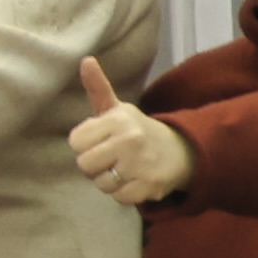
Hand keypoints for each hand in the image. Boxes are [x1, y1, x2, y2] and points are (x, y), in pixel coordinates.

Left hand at [64, 58, 191, 209]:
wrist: (182, 151)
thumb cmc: (136, 130)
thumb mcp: (117, 109)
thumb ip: (97, 88)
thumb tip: (85, 60)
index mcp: (117, 120)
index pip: (75, 141)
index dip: (85, 144)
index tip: (100, 141)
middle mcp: (129, 140)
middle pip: (84, 164)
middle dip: (95, 165)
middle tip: (111, 158)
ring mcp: (140, 164)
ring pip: (101, 184)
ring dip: (109, 181)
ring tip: (124, 169)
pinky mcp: (150, 186)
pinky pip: (119, 198)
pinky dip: (124, 194)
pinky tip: (134, 181)